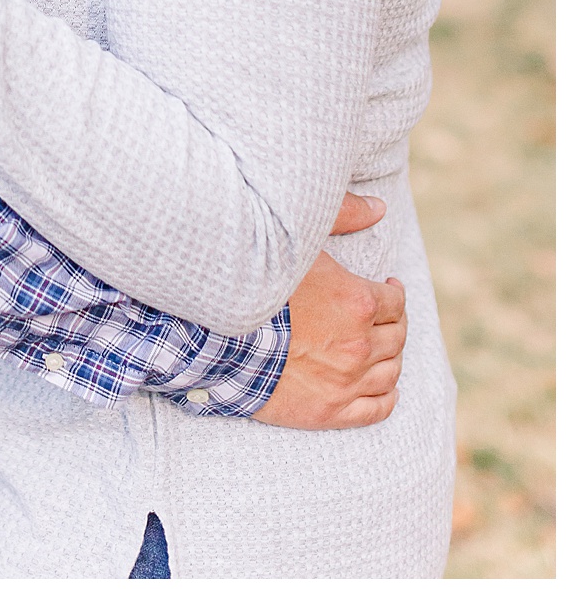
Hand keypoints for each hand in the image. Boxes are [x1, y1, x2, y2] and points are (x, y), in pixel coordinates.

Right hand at [252, 193, 405, 430]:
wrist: (219, 337)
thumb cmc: (258, 283)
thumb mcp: (299, 240)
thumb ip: (343, 215)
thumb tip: (378, 206)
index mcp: (358, 301)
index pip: (395, 301)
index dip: (394, 292)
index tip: (388, 287)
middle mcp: (361, 343)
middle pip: (397, 336)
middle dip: (394, 323)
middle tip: (383, 317)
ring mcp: (348, 381)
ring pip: (391, 372)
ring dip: (391, 358)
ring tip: (379, 348)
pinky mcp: (332, 411)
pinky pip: (378, 409)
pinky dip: (387, 397)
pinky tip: (384, 387)